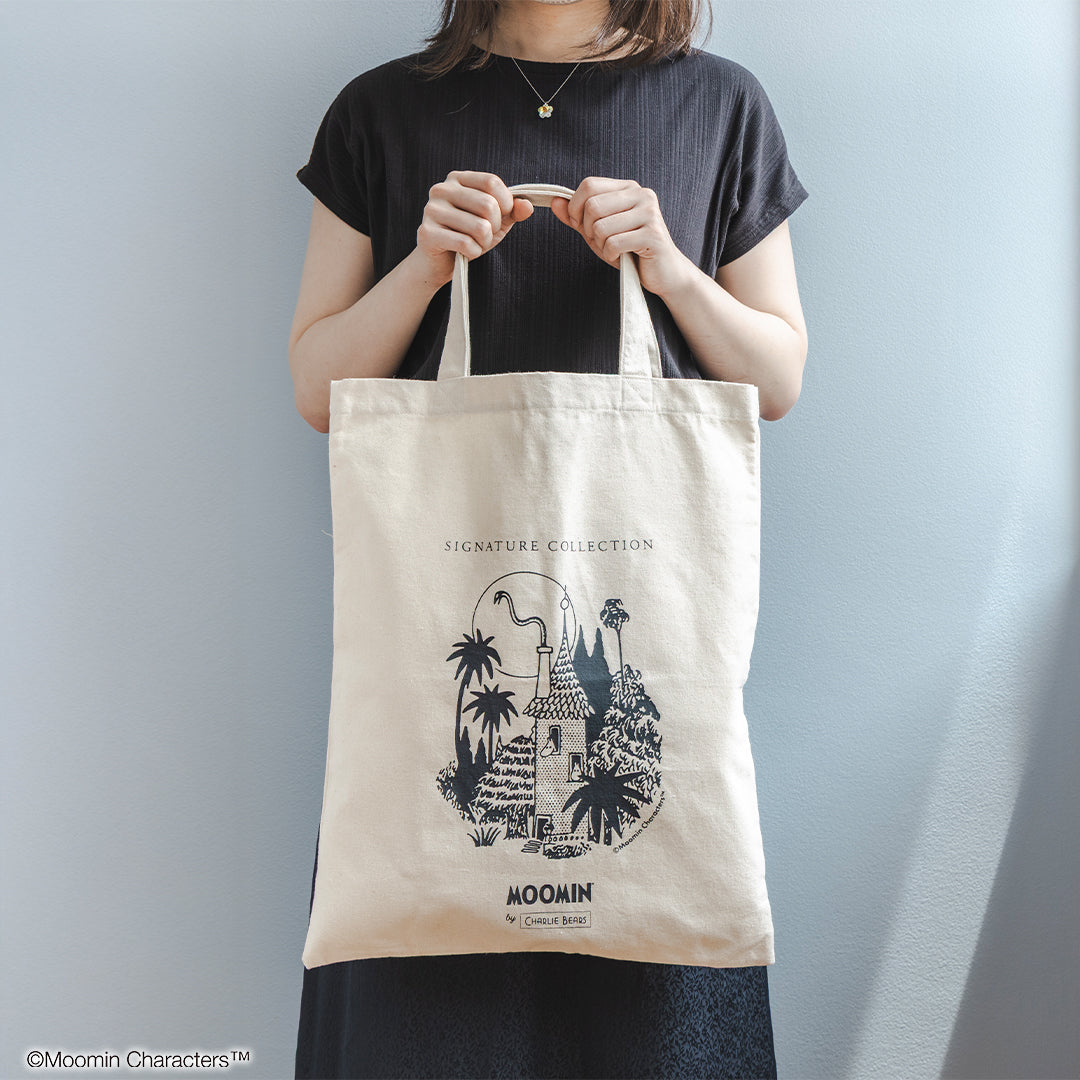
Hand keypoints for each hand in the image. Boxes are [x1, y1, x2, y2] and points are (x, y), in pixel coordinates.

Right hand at [416, 170, 534, 287]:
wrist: (438, 263)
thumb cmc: (467, 236)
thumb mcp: (494, 221)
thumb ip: (512, 211)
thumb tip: (527, 206)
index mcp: (457, 179)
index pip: (491, 182)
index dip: (506, 202)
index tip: (503, 216)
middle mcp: (441, 189)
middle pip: (487, 204)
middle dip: (495, 227)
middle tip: (486, 235)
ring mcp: (432, 210)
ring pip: (479, 227)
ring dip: (485, 242)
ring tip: (476, 244)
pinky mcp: (427, 233)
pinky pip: (465, 243)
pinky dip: (474, 252)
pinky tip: (467, 252)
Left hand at [549, 177, 692, 298]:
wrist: (663, 274)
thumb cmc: (630, 251)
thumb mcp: (598, 232)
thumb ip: (577, 217)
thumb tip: (555, 202)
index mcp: (628, 188)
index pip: (589, 185)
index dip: (575, 208)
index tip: (581, 226)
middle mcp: (641, 195)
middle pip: (592, 205)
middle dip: (587, 230)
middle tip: (599, 242)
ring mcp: (649, 213)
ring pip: (601, 226)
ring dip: (600, 245)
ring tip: (612, 250)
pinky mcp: (653, 234)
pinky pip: (614, 243)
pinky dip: (610, 255)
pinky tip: (620, 257)